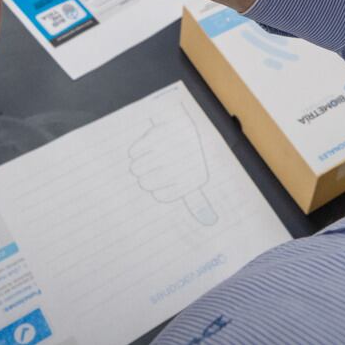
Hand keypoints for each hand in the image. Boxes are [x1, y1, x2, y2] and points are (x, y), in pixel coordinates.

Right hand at [128, 103, 217, 225]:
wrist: (185, 123)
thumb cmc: (189, 155)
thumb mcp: (197, 177)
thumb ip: (199, 201)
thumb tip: (209, 221)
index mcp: (193, 179)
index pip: (161, 195)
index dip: (158, 187)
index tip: (164, 177)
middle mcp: (181, 165)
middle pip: (146, 183)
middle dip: (147, 175)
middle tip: (153, 165)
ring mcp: (169, 149)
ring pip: (137, 169)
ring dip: (139, 164)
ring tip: (151, 156)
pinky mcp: (157, 134)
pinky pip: (134, 152)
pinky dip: (136, 150)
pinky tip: (147, 145)